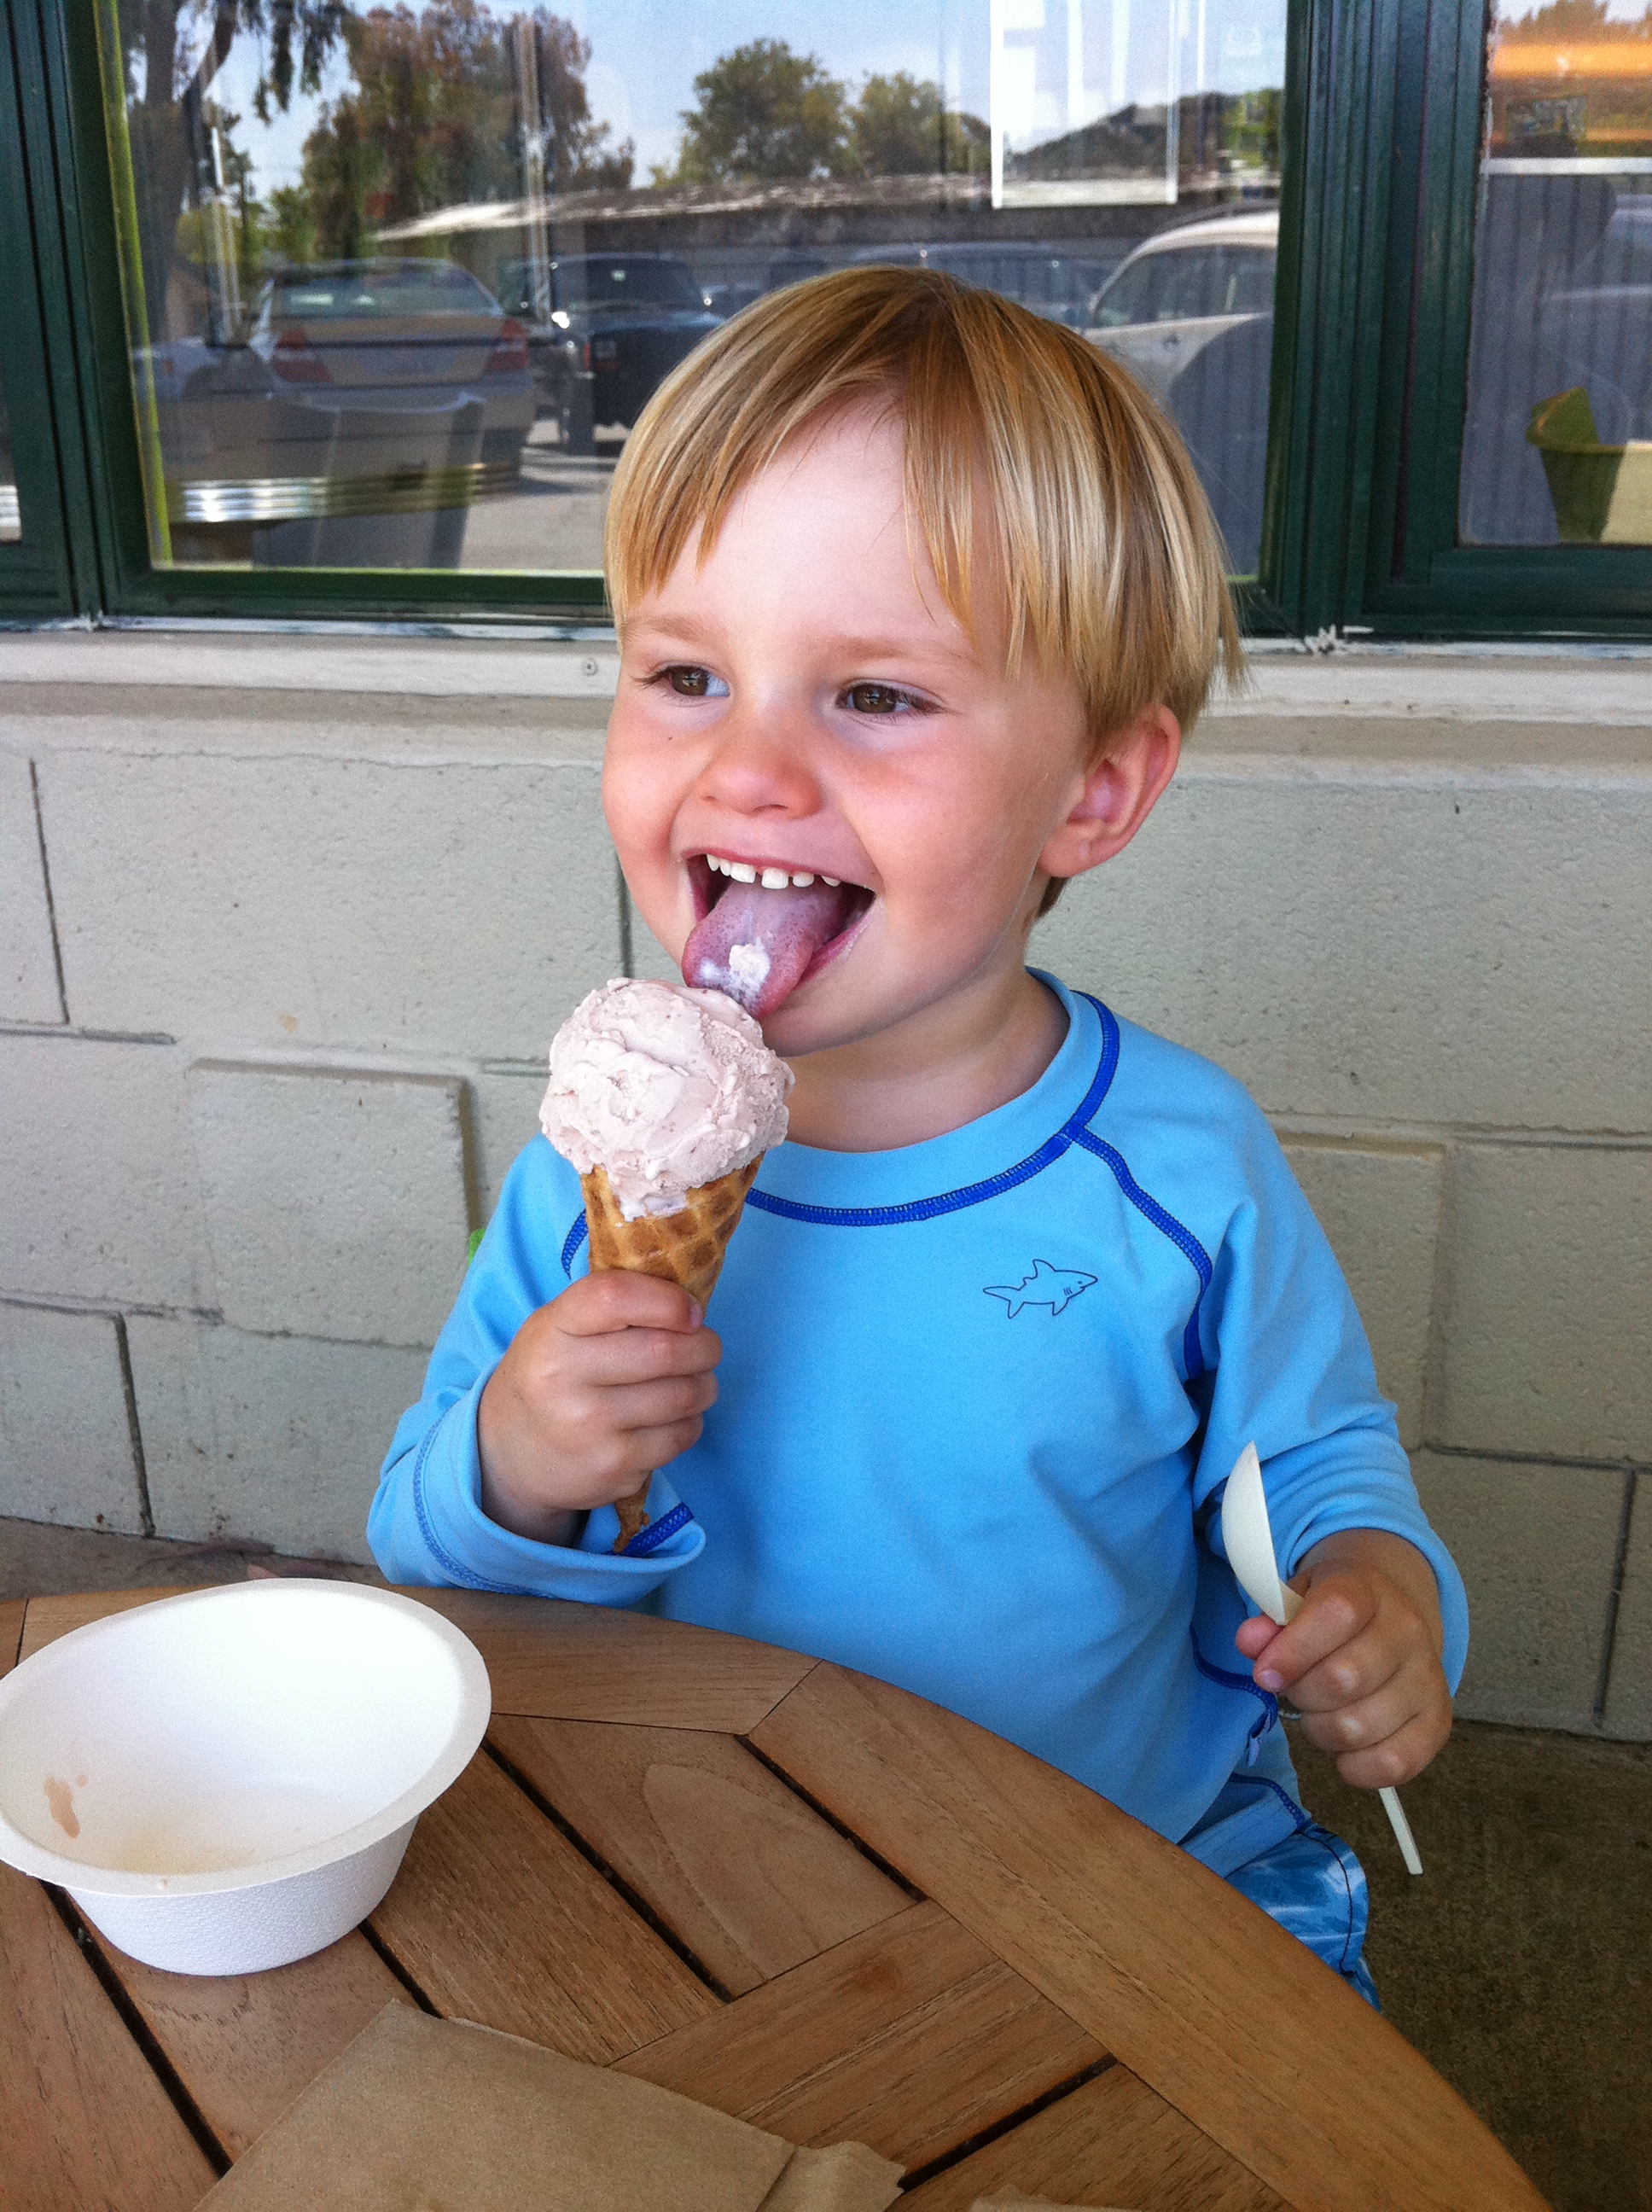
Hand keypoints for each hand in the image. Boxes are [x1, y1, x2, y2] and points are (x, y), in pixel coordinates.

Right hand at [477, 1274, 719, 1546]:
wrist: (508, 1454)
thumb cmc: (549, 1374)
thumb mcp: (557, 1326)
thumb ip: (611, 1306)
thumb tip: (690, 1304)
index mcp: (551, 1331)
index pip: (616, 1297)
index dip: (667, 1300)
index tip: (691, 1311)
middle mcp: (564, 1379)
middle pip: (666, 1350)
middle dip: (705, 1346)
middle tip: (707, 1347)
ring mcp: (589, 1428)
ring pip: (683, 1395)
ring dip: (705, 1384)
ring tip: (698, 1380)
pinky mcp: (613, 1467)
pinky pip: (681, 1435)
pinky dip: (691, 1421)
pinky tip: (674, 1416)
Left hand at [1232, 1529, 1451, 1788]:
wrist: (1390, 1616)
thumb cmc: (1334, 1614)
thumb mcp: (1298, 1600)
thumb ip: (1271, 1622)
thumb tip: (1251, 1642)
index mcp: (1368, 1590)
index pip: (1336, 1614)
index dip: (1293, 1650)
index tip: (1265, 1673)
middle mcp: (1408, 1631)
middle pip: (1344, 1678)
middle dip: (1302, 1694)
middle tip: (1295, 1689)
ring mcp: (1428, 1678)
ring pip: (1360, 1726)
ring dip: (1322, 1730)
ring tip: (1320, 1712)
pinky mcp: (1438, 1722)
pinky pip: (1396, 1762)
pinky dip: (1357, 1767)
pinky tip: (1344, 1748)